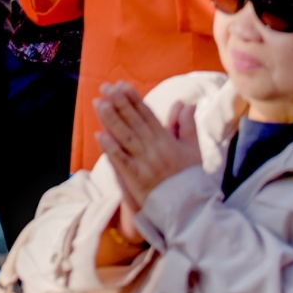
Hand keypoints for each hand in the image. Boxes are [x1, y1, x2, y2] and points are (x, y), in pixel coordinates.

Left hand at [94, 82, 201, 222]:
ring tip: (98, 103)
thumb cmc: (190, 178)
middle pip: (134, 122)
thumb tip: (185, 103)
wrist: (191, 208)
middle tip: (105, 87)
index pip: (148, 115)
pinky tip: (99, 135)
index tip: (121, 85)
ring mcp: (145, 163)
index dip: (133, 99)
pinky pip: (122, 161)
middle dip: (119, 103)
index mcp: (168, 141)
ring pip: (126, 137)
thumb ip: (186, 125)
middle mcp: (155, 149)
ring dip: (111, 120)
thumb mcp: (193, 149)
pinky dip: (111, 148)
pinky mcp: (137, 178)